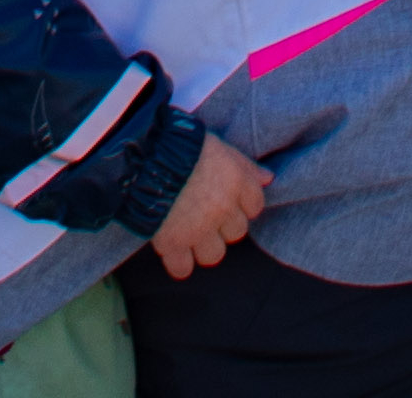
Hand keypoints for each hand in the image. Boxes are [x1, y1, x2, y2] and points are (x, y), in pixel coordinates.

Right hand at [152, 134, 267, 278]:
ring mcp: (198, 229)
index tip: (227, 200)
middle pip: (236, 232)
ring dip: (202, 245)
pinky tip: (173, 250)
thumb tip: (268, 178)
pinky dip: (178, 262)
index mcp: (236, 182)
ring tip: (188, 232)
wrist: (143, 153)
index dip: (241, 204)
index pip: (255, 205)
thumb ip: (244, 165)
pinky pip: (182, 268)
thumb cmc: (181, 143)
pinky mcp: (173, 242)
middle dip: (221, 225)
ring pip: (214, 254)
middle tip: (204, 212)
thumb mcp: (217, 145)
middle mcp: (222, 209)